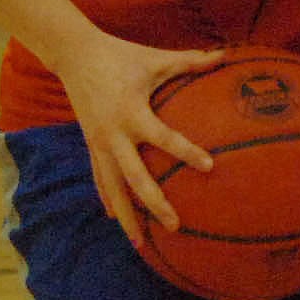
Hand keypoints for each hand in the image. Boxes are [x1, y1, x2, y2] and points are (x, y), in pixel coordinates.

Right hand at [58, 34, 224, 245]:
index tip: (209, 166)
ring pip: (113, 188)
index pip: (163, 136)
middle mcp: (113, 134)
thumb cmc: (120, 55)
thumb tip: (225, 54)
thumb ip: (190, 61)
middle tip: (175, 226)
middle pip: (135, 178)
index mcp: (132, 112)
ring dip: (127, 217)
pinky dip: (108, 199)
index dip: (186, 151)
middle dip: (154, 204)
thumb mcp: (155, 58)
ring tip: (141, 244)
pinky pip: (100, 178)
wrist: (74, 54)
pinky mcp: (90, 145)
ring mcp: (98, 143)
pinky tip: (116, 219)